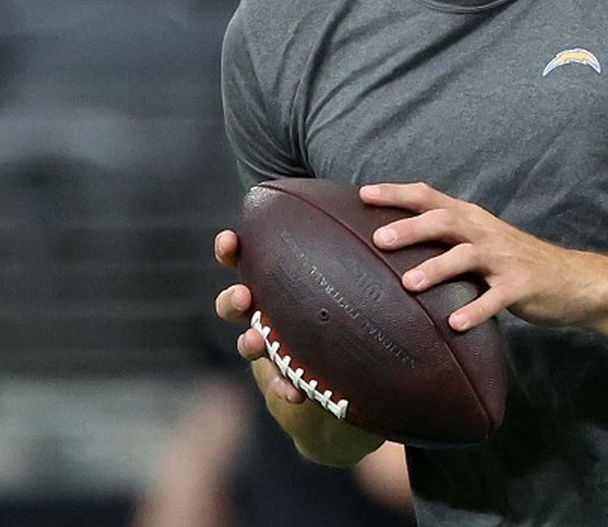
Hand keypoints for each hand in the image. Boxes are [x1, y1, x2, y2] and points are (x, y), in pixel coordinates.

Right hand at [212, 230, 384, 465]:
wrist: (348, 371)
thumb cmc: (346, 310)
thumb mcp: (347, 280)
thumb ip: (350, 255)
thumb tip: (377, 215)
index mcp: (275, 282)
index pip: (246, 261)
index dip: (231, 251)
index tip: (230, 239)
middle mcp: (265, 313)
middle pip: (234, 303)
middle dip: (232, 298)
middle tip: (243, 295)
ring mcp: (270, 348)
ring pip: (249, 344)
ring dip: (249, 342)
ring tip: (256, 340)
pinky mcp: (282, 379)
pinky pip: (278, 384)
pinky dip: (284, 387)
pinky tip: (295, 391)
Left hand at [360, 182, 607, 331]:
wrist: (572, 279)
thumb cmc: (515, 261)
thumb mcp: (481, 241)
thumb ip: (446, 239)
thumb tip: (394, 245)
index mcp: (471, 218)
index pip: (428, 197)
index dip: (396, 194)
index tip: (363, 194)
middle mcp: (485, 232)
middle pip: (443, 221)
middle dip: (410, 228)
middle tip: (379, 239)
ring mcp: (504, 258)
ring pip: (466, 256)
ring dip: (437, 268)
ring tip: (409, 284)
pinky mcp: (521, 286)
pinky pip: (495, 298)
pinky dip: (475, 310)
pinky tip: (455, 324)